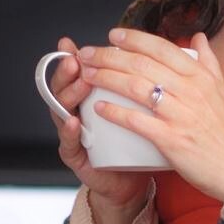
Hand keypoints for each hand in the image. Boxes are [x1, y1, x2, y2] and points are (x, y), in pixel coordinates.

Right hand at [47, 36, 150, 223]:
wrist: (131, 180)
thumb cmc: (136, 138)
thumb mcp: (140, 104)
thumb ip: (143, 76)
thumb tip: (159, 45)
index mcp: (89, 95)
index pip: (76, 71)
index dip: (73, 55)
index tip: (71, 43)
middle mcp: (77, 111)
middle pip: (64, 86)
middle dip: (68, 71)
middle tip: (76, 59)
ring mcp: (74, 134)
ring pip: (63, 110)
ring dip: (70, 95)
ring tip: (81, 83)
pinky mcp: (76, 157)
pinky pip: (68, 143)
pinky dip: (69, 132)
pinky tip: (74, 121)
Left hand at [79, 29, 223, 201]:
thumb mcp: (223, 91)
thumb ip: (209, 62)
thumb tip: (199, 38)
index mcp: (200, 77)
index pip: (162, 48)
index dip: (135, 39)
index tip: (114, 35)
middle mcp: (190, 90)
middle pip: (142, 64)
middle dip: (109, 56)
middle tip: (87, 54)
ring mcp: (180, 114)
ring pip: (136, 87)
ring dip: (106, 78)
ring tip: (86, 75)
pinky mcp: (172, 139)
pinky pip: (137, 121)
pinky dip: (116, 112)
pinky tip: (99, 107)